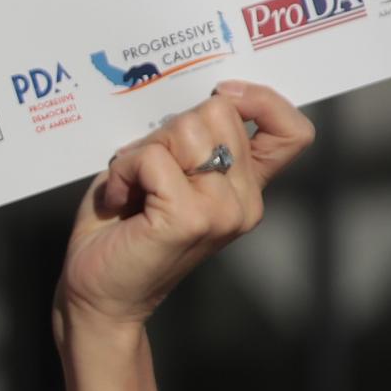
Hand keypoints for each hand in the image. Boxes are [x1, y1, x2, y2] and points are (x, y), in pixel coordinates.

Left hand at [59, 82, 313, 335]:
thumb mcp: (164, 174)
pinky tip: (120, 197)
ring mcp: (223, 211)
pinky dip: (125, 170)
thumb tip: (194, 99)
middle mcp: (245, 200)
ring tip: (132, 186)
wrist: (98, 294)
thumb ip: (190, 143)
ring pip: (186, 129)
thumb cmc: (121, 230)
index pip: (293, 131)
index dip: (262, 100)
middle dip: (168, 130)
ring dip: (143, 150)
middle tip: (145, 170)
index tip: (220, 96)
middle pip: (218, 112)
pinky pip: (153, 158)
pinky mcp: (190, 218)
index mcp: (245, 187)